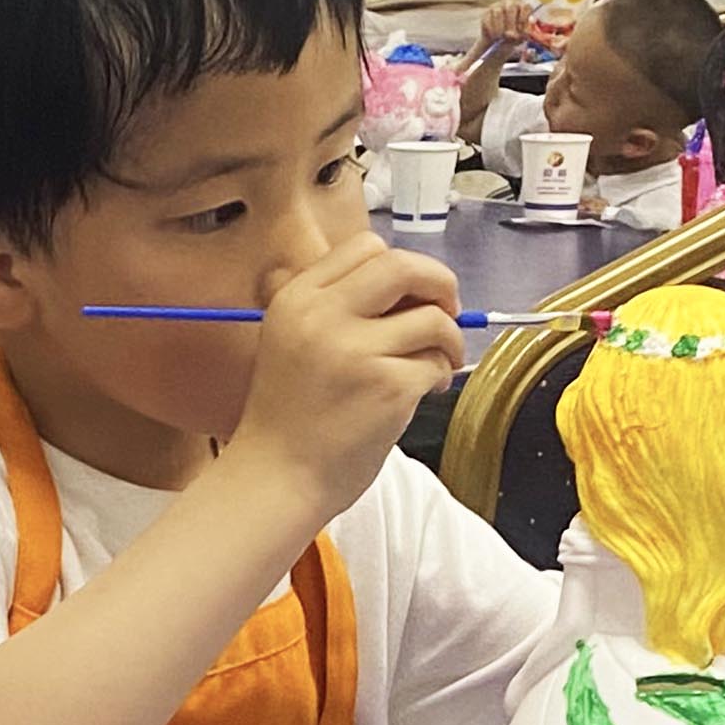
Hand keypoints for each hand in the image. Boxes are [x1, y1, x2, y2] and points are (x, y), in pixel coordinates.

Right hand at [227, 237, 466, 528]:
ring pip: (433, 319)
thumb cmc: (289, 417)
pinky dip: (440, 376)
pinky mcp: (387, 388)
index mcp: (296, 299)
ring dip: (447, 340)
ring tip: (434, 365)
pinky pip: (437, 364)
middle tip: (448, 309)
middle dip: (440, 284)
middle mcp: (323, 316)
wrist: (276, 476)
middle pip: (404, 267)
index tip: (410, 294)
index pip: (365, 247)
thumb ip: (335, 306)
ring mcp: (356, 352)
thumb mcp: (291, 340)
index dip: (399, 268)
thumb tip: (410, 287)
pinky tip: (422, 392)